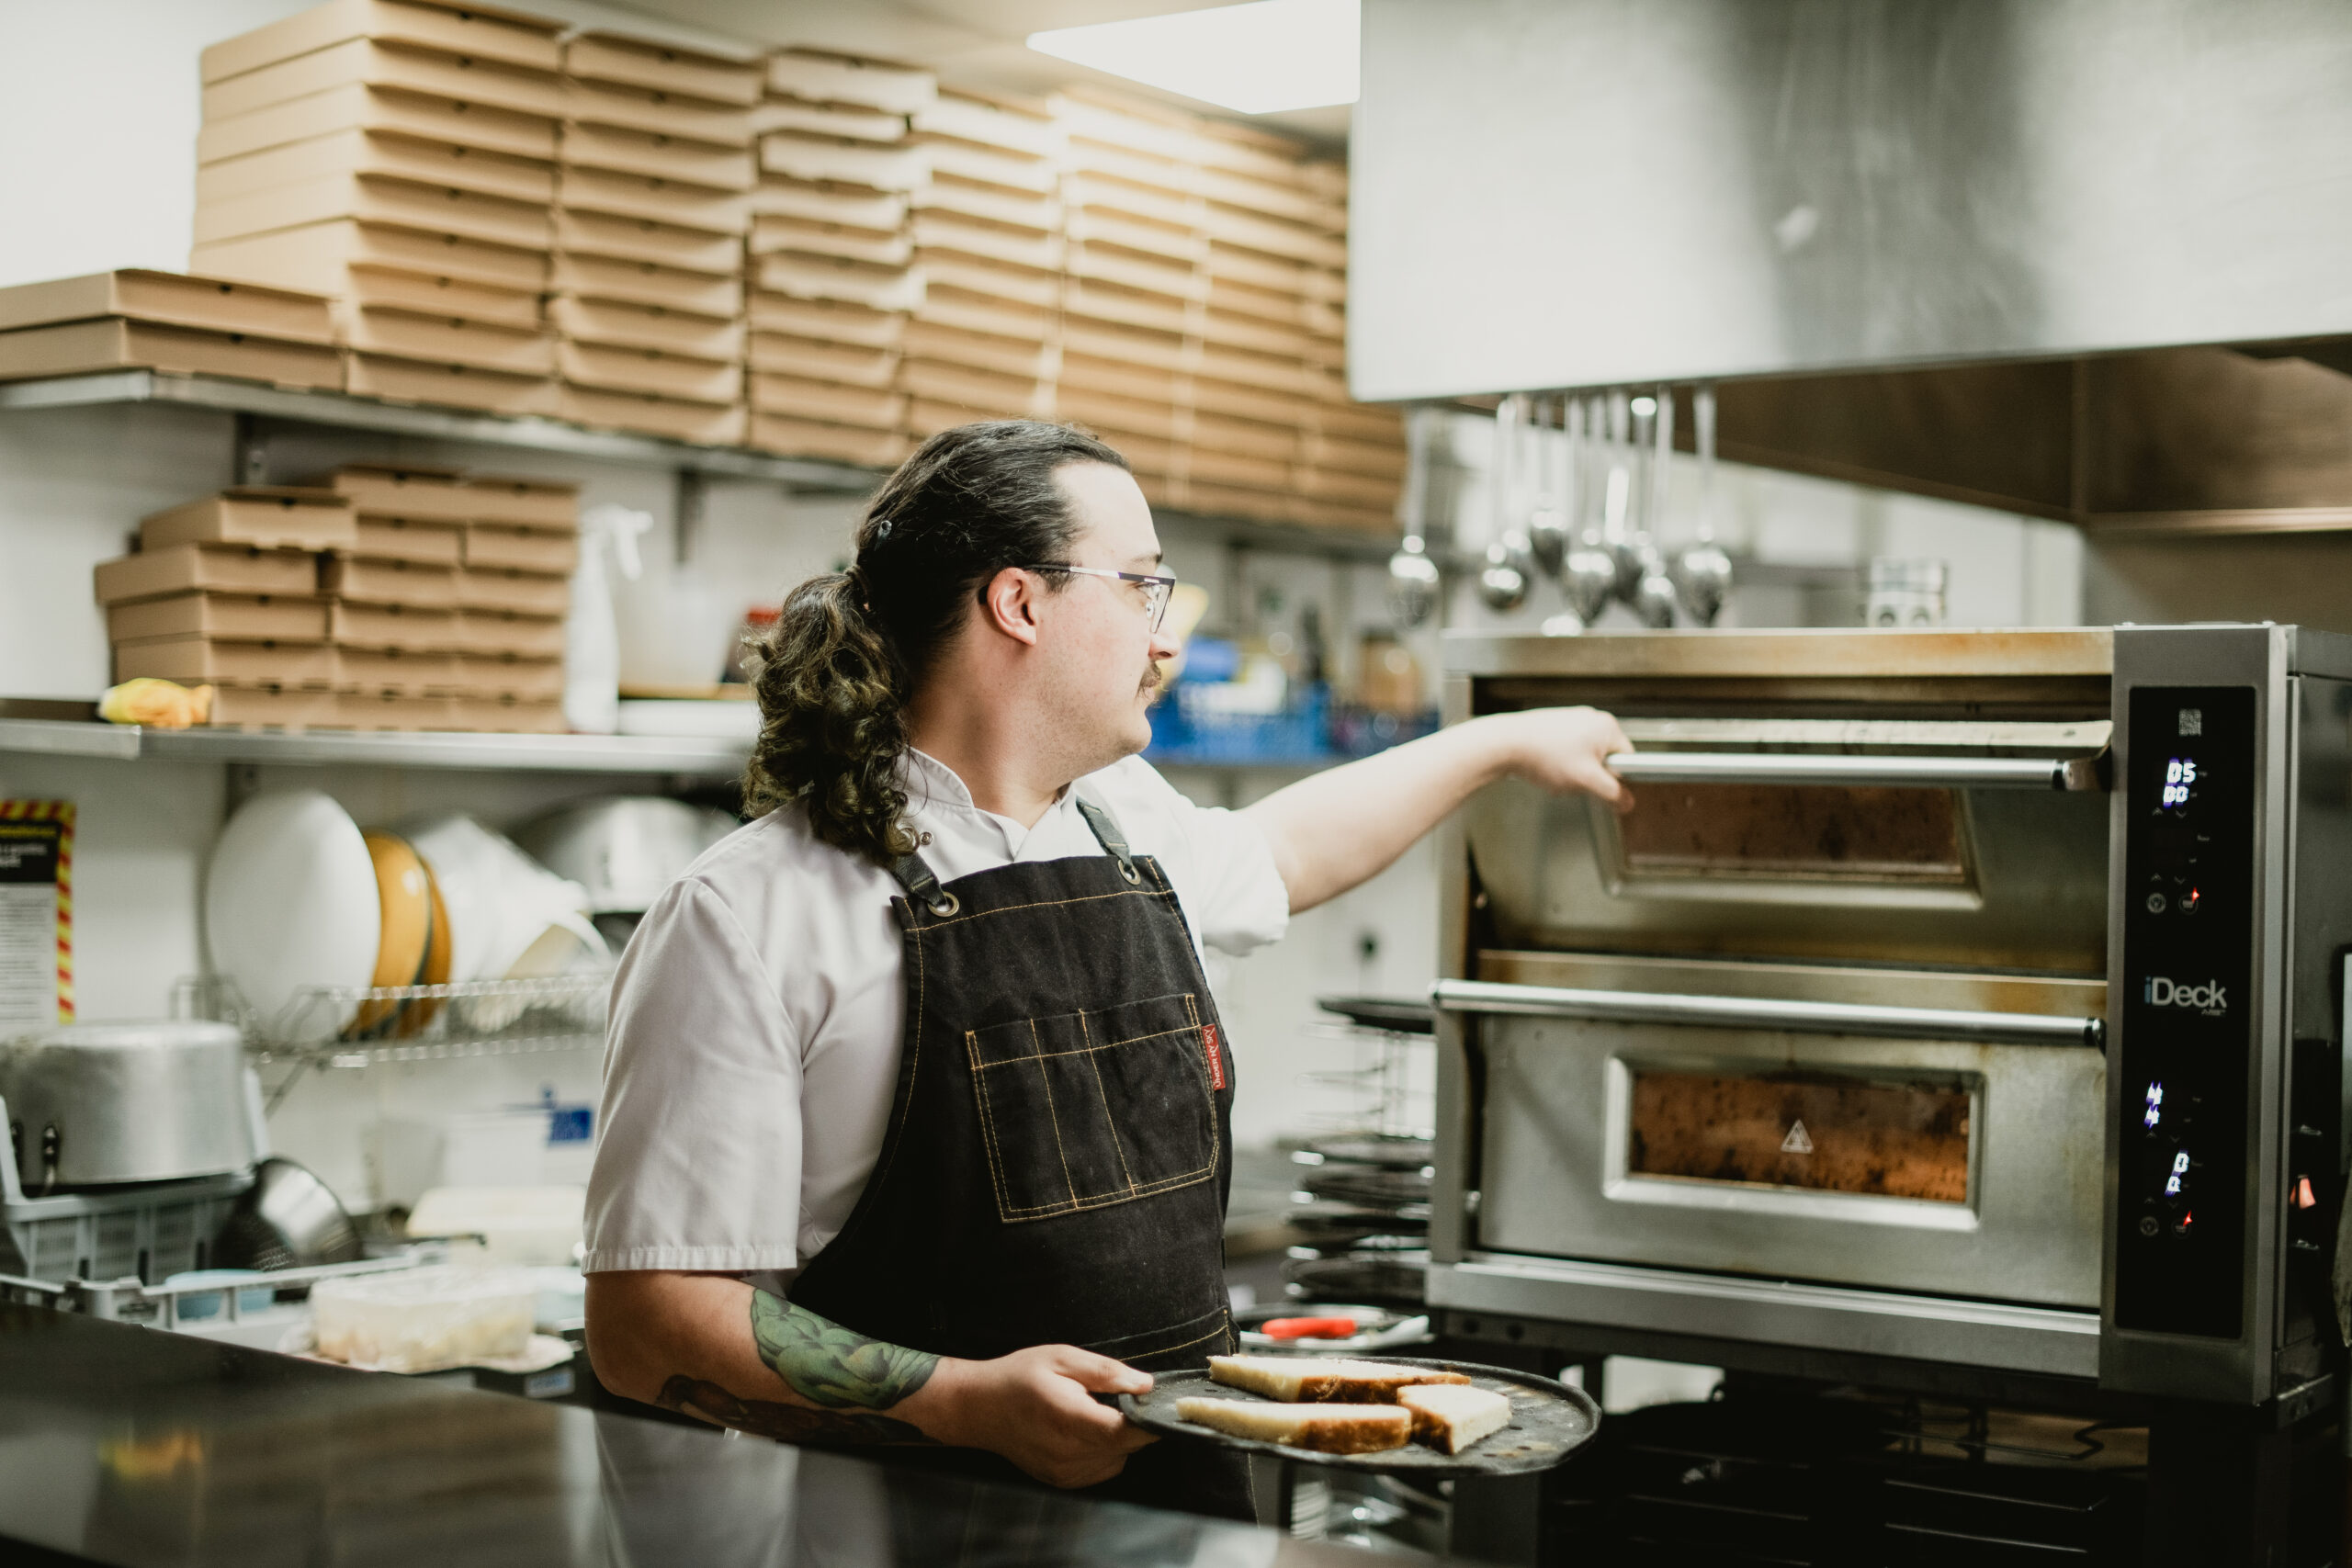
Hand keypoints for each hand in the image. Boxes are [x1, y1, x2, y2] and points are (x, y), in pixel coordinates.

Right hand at [922, 1344, 1156, 1487]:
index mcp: (1069, 1420)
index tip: (1154, 1402)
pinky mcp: (1063, 1481)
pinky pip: (1103, 1468)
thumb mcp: (1062, 1358)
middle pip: (1126, 1446)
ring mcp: (1064, 1472)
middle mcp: (1068, 1454)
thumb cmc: (1018, 1378)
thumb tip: (1145, 1384)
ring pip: (1119, 1458)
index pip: (1126, 1433)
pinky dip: (1103, 1450)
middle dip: (1131, 1421)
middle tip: (1111, 1396)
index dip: (1148, 1419)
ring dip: (1117, 1437)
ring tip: (1089, 1412)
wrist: (980, 1407)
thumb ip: (1106, 1372)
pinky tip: (1082, 1430)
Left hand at [1490, 706, 1635, 811]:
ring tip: (1554, 772)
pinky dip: (1558, 764)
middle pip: (1604, 760)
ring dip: (1573, 773)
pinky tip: (1545, 767)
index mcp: (1607, 726)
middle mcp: (1592, 719)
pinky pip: (1567, 753)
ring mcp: (1572, 720)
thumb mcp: (1586, 781)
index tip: (1602, 788)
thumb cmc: (1544, 756)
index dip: (1616, 779)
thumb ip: (1613, 793)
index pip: (1628, 759)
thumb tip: (1627, 802)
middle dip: (1590, 777)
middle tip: (1572, 780)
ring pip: (1584, 759)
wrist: (1504, 744)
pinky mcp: (1555, 725)